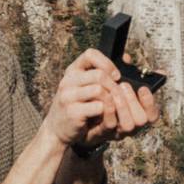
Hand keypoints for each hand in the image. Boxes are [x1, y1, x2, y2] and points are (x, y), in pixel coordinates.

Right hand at [44, 49, 159, 150]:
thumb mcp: (85, 85)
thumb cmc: (77, 105)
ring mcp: (68, 96)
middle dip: (114, 85)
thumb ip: (102, 72)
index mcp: (72, 71)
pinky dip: (106, 112)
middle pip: (99, 75)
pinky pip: (98, 107)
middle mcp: (68, 81)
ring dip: (111, 99)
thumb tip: (127, 58)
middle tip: (118, 95)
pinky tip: (103, 115)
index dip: (107, 63)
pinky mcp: (72, 112)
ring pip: (99, 90)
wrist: (56, 129)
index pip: (90, 54)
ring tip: (112, 106)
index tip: (116, 76)